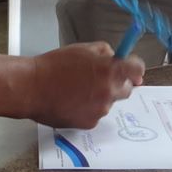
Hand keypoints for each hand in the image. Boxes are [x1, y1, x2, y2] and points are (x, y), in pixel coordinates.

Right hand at [30, 42, 144, 128]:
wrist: (33, 87)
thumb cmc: (55, 65)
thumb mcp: (83, 48)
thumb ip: (105, 52)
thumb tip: (116, 58)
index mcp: (110, 70)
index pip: (138, 69)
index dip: (135, 68)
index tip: (132, 69)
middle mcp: (109, 92)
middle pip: (127, 89)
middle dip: (118, 83)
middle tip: (101, 77)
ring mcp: (100, 110)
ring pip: (109, 102)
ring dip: (101, 95)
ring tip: (78, 89)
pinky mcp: (89, 123)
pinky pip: (96, 114)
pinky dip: (89, 108)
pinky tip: (73, 100)